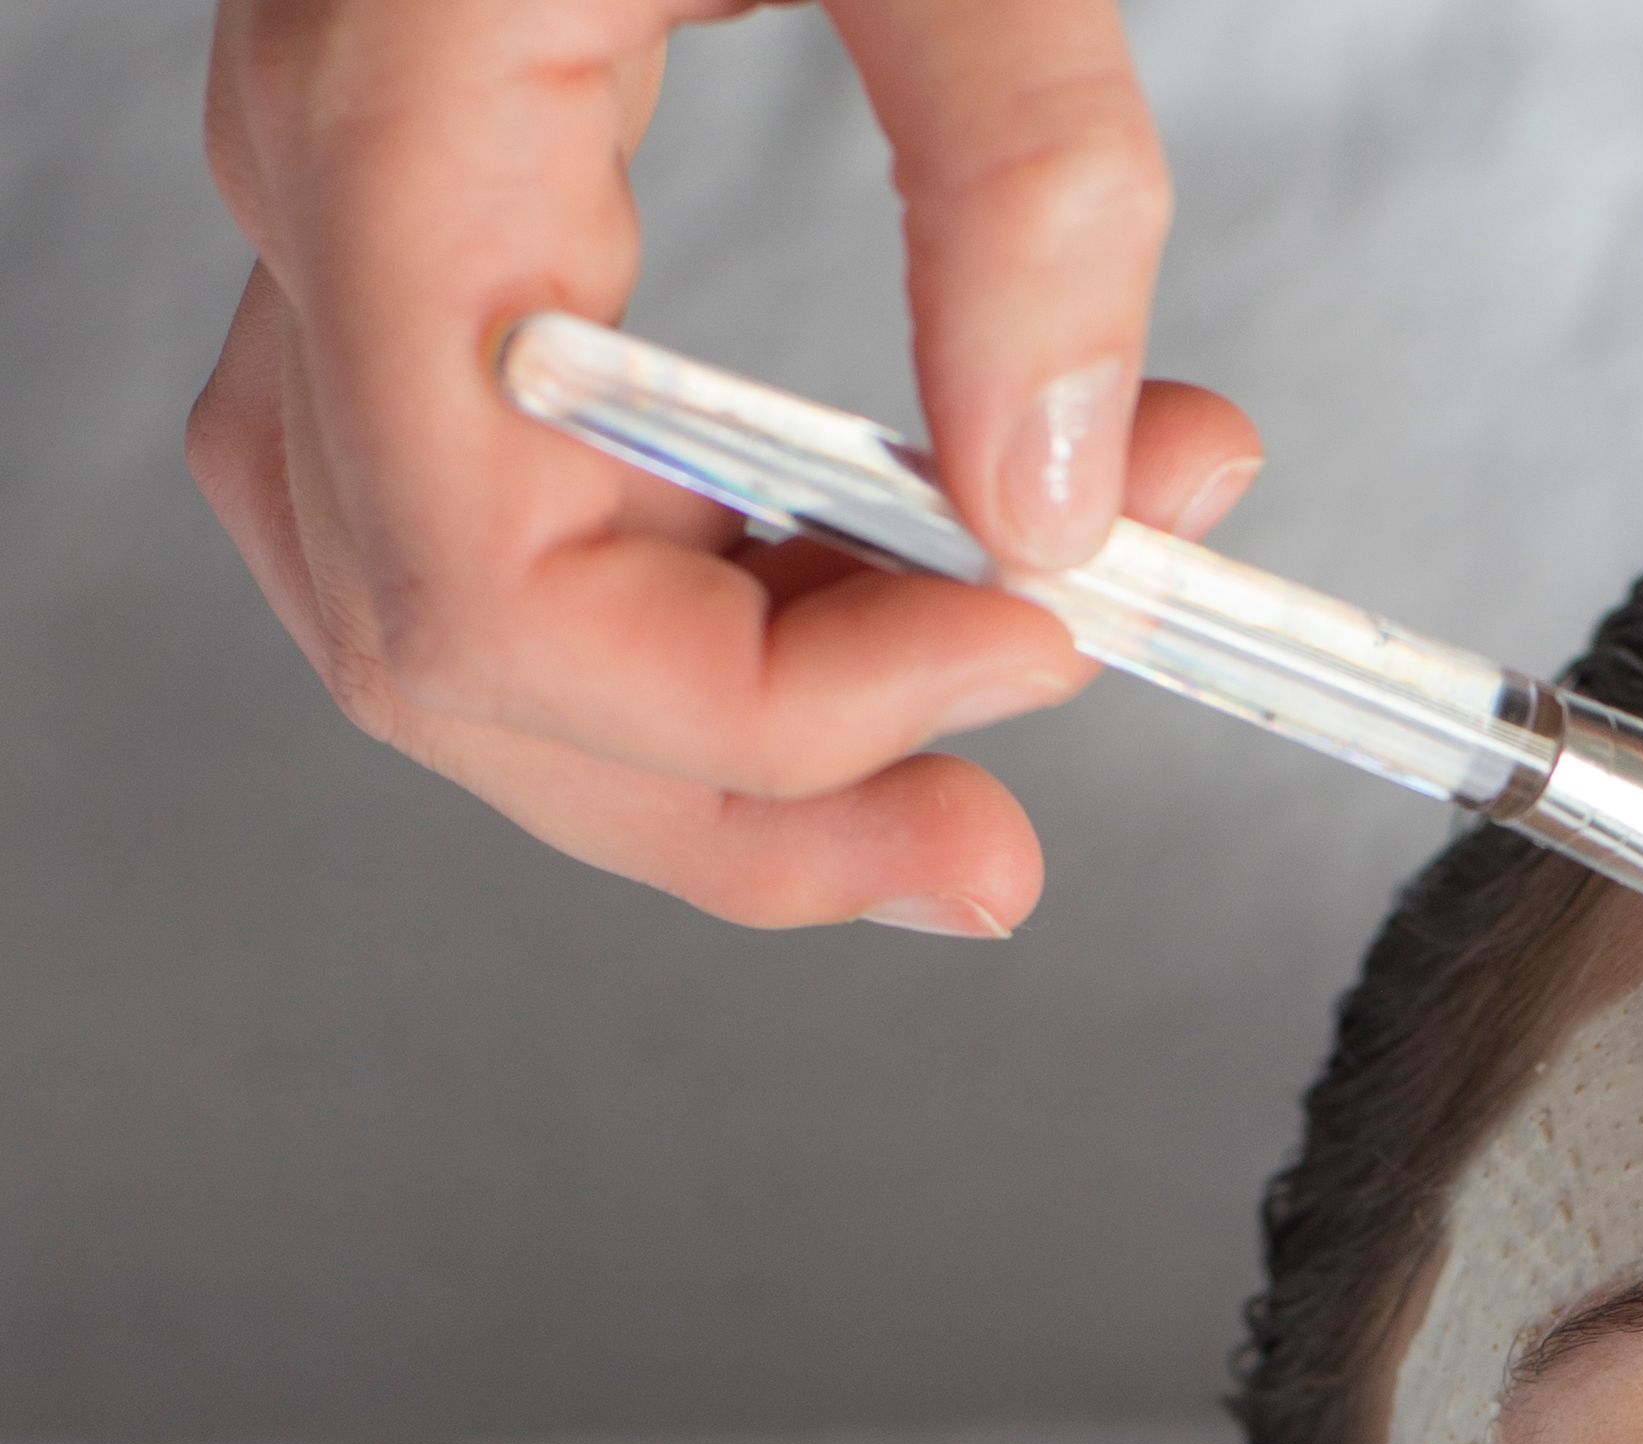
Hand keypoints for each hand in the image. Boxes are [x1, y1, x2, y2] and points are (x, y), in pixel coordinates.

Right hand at [191, 0, 1261, 935]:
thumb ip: (1029, 174)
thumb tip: (1067, 499)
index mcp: (404, 136)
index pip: (501, 594)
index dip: (773, 709)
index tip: (1036, 640)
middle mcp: (329, 212)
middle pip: (461, 668)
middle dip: (748, 806)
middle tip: (995, 861)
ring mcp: (356, 236)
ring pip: (457, 627)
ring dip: (721, 748)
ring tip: (963, 788)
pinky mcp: (433, 233)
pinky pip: (501, 514)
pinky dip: (695, 615)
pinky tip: (869, 609)